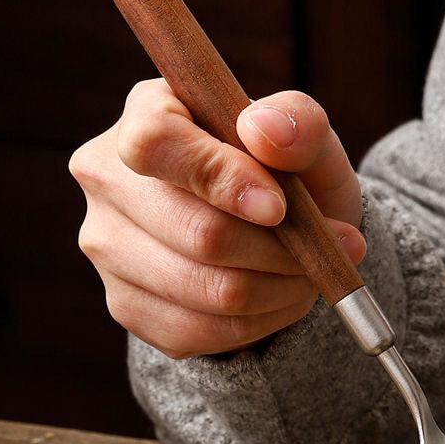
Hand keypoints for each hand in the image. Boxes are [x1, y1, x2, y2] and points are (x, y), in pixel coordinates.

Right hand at [69, 78, 364, 357]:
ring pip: (206, 290)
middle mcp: (109, 179)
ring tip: (314, 271)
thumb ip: (298, 122)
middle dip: (281, 249)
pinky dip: (261, 320)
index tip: (280, 207)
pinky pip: (200, 331)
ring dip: (280, 288)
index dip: (223, 180)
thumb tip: (265, 129)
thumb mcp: (309, 138)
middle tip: (336, 247)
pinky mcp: (126, 304)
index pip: (156, 144)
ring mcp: (108, 246)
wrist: (277, 228)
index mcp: (147, 112)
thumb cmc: (287, 170)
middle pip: (197, 233)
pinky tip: (284, 296)